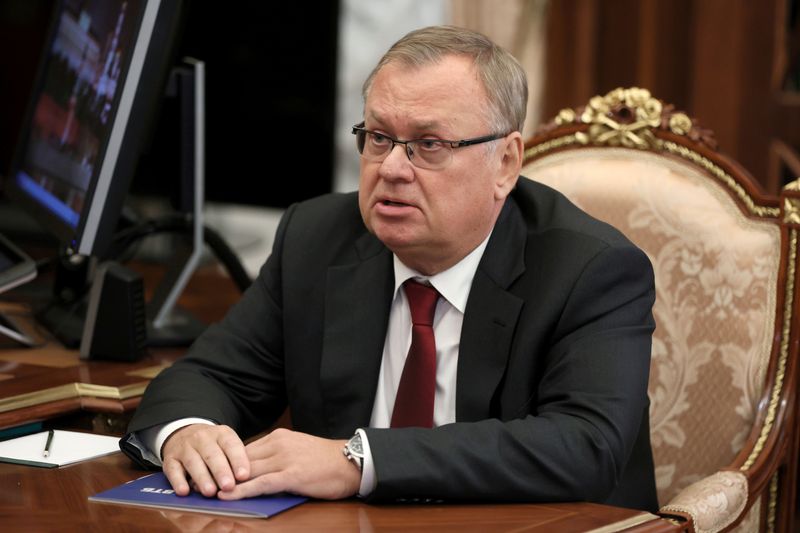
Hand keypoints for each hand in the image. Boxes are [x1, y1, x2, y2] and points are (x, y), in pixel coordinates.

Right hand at [162, 424, 249, 496]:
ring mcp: (184, 447)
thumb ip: (234, 460)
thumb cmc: (212, 445)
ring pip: (193, 462)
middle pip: (212, 454)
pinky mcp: (170, 459)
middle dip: (221, 471)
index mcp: (221, 434)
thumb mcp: (225, 445)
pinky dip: (178, 481)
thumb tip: (243, 482)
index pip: (231, 445)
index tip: (243, 475)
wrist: (183, 433)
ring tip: (210, 492)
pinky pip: (173, 470)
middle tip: (228, 486)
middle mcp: (202, 438)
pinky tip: (184, 491)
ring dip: (202, 478)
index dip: (238, 460)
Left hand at [216, 428, 360, 500]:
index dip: (226, 462)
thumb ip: (277, 457)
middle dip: (221, 472)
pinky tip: (229, 495)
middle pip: (242, 459)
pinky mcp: (291, 475)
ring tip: (207, 491)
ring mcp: (285, 459)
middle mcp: (279, 444)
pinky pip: (260, 483)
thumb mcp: (298, 451)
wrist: (351, 463)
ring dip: (226, 482)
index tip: (210, 471)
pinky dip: (242, 490)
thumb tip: (254, 471)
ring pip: (248, 471)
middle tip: (201, 482)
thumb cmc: (326, 461)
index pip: (245, 449)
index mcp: (280, 437)